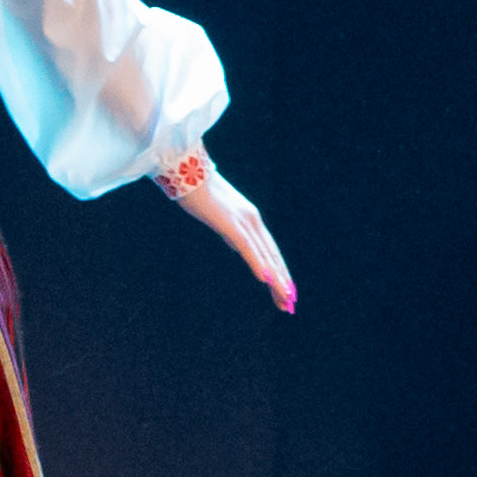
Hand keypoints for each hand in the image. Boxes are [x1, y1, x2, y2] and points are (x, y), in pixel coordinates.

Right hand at [159, 152, 296, 310]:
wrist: (185, 171)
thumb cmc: (198, 193)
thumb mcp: (219, 217)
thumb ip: (231, 232)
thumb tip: (237, 245)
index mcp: (251, 219)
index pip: (270, 250)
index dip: (279, 271)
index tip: (285, 291)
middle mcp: (253, 220)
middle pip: (272, 256)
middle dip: (283, 282)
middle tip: (291, 305)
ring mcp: (243, 221)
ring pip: (264, 255)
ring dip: (276, 280)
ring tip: (285, 299)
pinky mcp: (230, 223)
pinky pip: (247, 247)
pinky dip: (258, 263)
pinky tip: (266, 280)